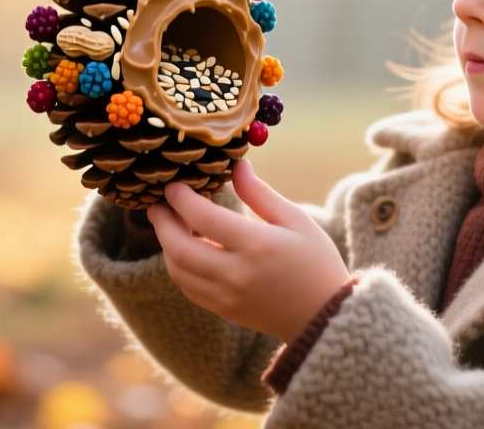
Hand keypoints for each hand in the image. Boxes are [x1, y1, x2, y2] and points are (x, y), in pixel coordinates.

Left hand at [147, 160, 350, 342]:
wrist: (325, 316)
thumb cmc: (315, 262)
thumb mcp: (296, 220)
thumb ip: (261, 194)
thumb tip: (237, 166)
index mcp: (256, 246)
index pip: (204, 218)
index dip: (182, 199)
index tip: (173, 185)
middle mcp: (236, 274)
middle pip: (180, 248)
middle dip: (162, 224)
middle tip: (157, 205)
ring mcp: (227, 296)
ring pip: (178, 271)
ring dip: (167, 246)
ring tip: (170, 225)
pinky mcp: (224, 310)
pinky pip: (189, 288)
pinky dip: (179, 267)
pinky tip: (185, 250)